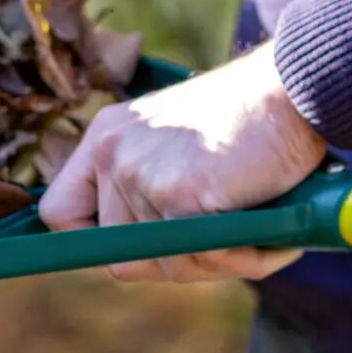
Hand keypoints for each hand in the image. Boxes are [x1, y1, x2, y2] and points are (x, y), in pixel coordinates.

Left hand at [37, 44, 326, 281]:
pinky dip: (246, 257)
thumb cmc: (251, 122)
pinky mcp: (177, 196)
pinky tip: (270, 232)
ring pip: (168, 265)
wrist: (293, 87)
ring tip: (257, 228)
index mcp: (106, 138)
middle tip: (227, 241)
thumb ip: (151, 192)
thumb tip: (143, 263)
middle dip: (177, 261)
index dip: (92, 242)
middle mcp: (111, 154)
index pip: (59, 212)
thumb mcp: (179, 145)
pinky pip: (206, 259)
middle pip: (121, 255)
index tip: (133, 248)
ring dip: (219, 261)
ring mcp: (139, 175)